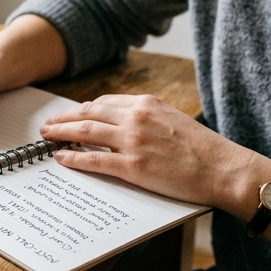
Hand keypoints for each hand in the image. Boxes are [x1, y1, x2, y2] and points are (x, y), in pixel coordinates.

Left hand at [40, 94, 250, 207]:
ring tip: (47, 138)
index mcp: (147, 103)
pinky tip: (62, 157)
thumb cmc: (203, 149)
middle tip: (48, 125)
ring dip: (61, 134)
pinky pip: (93, 159)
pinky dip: (74, 157)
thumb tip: (124, 124)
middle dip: (64, 118)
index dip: (83, 109)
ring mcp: (133, 141)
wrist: (223, 168)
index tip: (71, 115)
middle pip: (89, 113)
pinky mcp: (133, 166)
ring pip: (85, 132)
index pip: (104, 102)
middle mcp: (136, 117)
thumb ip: (148, 117)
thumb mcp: (174, 119)